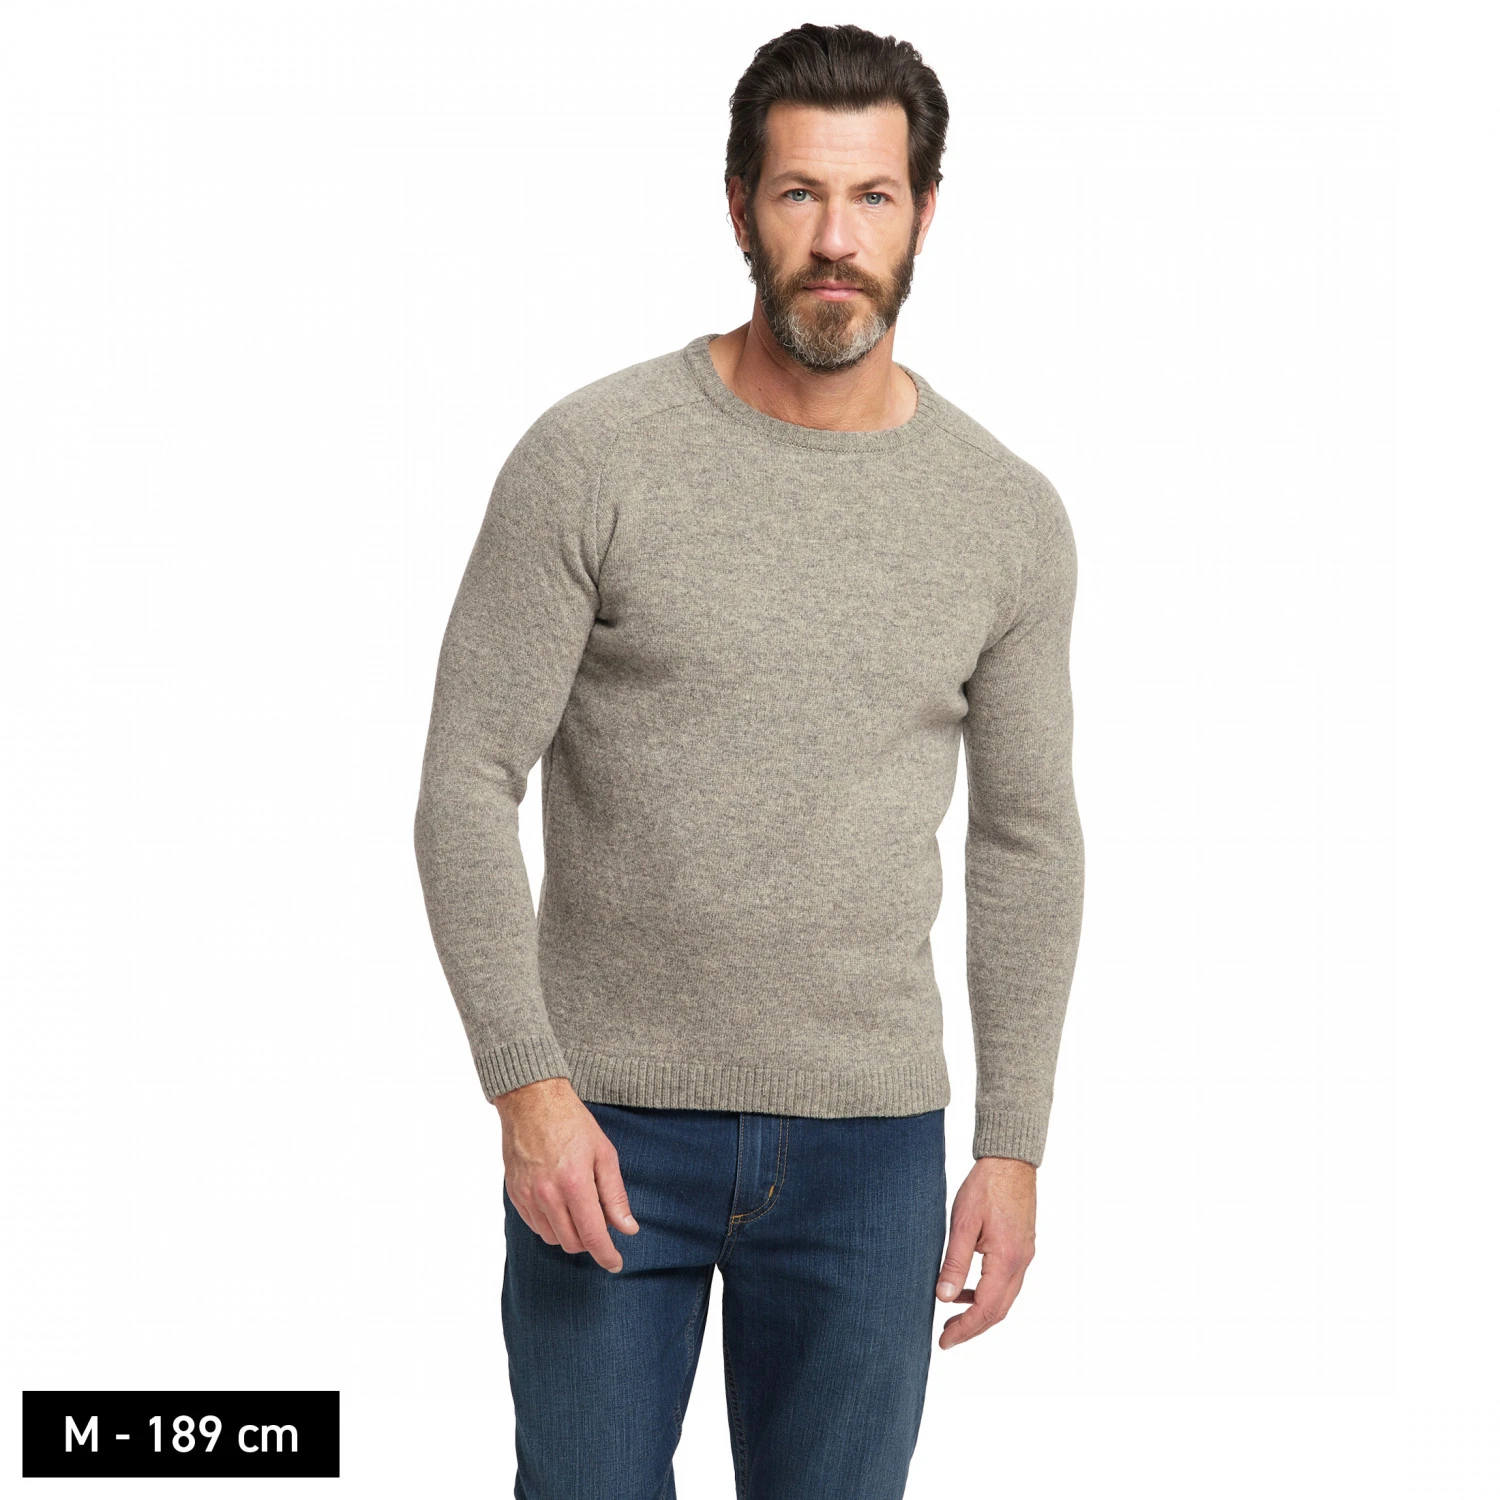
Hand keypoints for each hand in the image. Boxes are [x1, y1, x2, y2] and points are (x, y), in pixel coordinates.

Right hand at [494, 1077, 638, 1271]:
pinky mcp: (514, 1194)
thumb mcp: (604, 1154)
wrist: (532, 1101)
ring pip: (551, 1238)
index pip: (593, 1236)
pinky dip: (550, 1224)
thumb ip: (615, 1195)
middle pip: (571, 1243)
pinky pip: (534, 1225)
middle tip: (600, 1225)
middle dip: (589, 1243)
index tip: (615, 1263)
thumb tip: (628, 1228)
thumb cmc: (572, 1122)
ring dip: (569, 1234)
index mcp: (575, 1184)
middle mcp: (548, 1195)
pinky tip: (559, 1205)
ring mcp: (527, 1196)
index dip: (606, 1256)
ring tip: (579, 1211)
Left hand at [934, 1155, 1036, 1348]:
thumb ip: (955, 1262)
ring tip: (951, 1315)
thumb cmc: (986, 1187)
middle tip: (946, 1337)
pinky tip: (967, 1288)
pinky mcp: (1022, 1247)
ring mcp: (1024, 1256)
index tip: (944, 1342)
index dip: (965, 1330)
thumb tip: (944, 1298)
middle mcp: (1020, 1263)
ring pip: (1004, 1298)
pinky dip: (988, 1293)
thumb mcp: (963, 1223)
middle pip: (998, 1311)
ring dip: (980, 1311)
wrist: (1011, 1161)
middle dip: (972, 1328)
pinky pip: (1007, 1282)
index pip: (986, 1309)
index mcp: (1006, 1260)